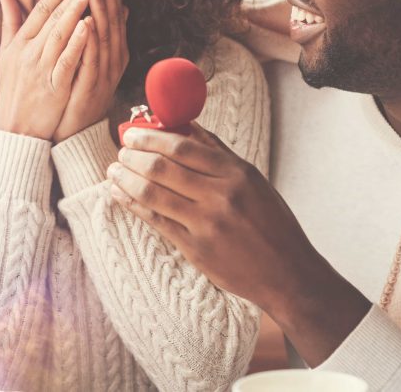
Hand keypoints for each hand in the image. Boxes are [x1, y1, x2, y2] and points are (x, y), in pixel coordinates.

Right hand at [0, 0, 92, 139]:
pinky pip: (66, 60)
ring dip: (75, 11)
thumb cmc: (14, 89)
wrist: (16, 127)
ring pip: (60, 35)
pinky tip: (89, 25)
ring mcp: (40, 69)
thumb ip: (10, 23)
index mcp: (19, 43)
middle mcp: (28, 53)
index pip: (40, 10)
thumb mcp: (6, 54)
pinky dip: (77, 42)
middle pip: (52, 18)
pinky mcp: (53, 86)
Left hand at [53, 0, 128, 141]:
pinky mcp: (92, 87)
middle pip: (112, 21)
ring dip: (100, 10)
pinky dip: (91, 41)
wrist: (74, 131)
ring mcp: (104, 74)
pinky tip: (88, 22)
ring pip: (105, 36)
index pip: (112, 16)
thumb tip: (115, 9)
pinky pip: (92, 60)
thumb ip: (99, 35)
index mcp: (112, 52)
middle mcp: (112, 60)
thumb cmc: (78, 93)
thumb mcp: (90, 60)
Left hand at [107, 124, 370, 364]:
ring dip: (126, 179)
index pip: (182, 147)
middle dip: (133, 157)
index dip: (151, 137)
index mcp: (236, 174)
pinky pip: (155, 221)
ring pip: (153, 194)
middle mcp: (220, 196)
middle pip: (162, 168)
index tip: (133, 134)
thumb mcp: (253, 180)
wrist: (287, 274)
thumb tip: (187, 126)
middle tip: (120, 151)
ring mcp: (206, 224)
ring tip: (113, 171)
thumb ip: (218, 153)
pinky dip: (132, 205)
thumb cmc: (271, 223)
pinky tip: (120, 195)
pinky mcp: (195, 249)